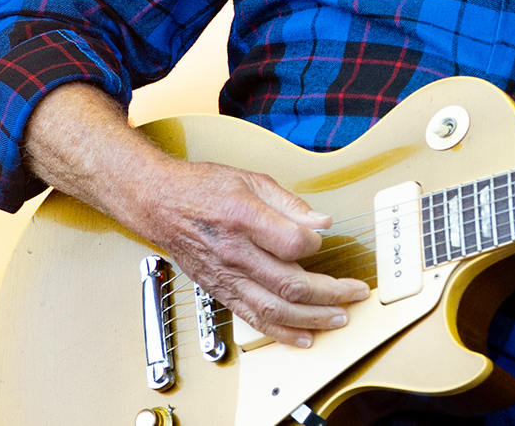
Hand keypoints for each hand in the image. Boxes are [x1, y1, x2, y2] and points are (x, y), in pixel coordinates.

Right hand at [20, 83, 367, 349]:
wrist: (158, 203)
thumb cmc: (202, 188)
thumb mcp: (250, 179)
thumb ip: (289, 203)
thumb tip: (321, 222)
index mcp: (243, 217)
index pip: (292, 243)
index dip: (316, 245)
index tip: (324, 241)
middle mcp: (234, 253)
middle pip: (289, 284)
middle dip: (329, 293)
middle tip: (355, 292)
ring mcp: (226, 276)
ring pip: (274, 309)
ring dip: (312, 318)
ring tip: (340, 318)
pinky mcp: (220, 291)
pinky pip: (253, 318)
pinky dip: (281, 332)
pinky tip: (304, 336)